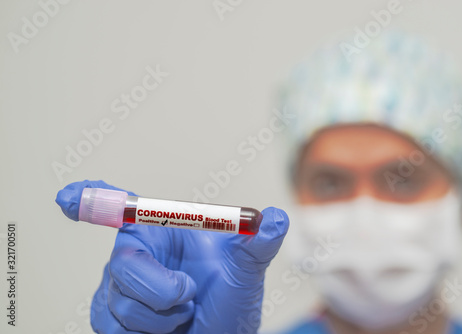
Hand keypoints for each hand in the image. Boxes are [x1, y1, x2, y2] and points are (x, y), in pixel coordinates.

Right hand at [56, 180, 288, 333]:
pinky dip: (144, 332)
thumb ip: (257, 244)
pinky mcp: (112, 314)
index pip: (123, 206)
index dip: (92, 199)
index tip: (65, 198)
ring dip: (160, 317)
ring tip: (186, 313)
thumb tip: (274, 219)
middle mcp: (138, 252)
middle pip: (124, 262)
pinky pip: (111, 325)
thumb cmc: (231, 299)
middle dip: (158, 288)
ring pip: (119, 301)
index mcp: (164, 228)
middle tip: (188, 295)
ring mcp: (121, 285)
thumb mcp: (247, 270)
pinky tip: (166, 328)